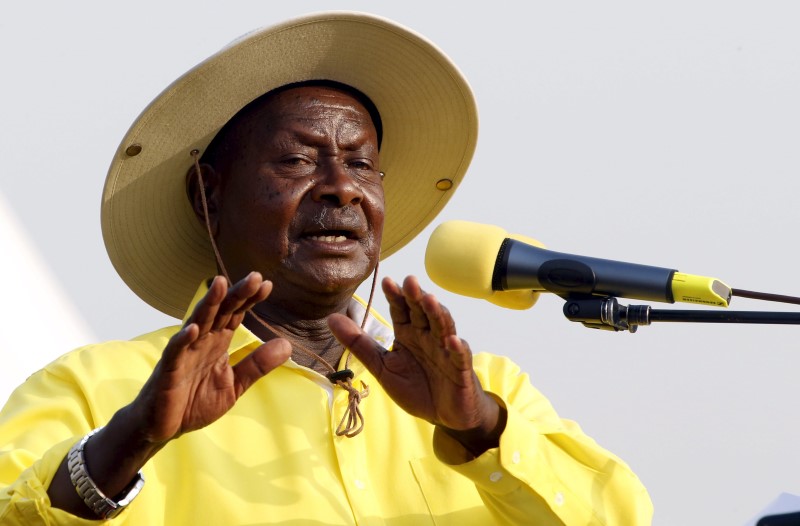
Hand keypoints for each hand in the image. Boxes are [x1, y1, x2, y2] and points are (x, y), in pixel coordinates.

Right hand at [49, 272, 291, 516]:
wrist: (163, 428)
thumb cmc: (195, 402)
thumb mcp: (234, 385)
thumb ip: (257, 365)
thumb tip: (288, 345)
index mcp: (217, 343)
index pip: (235, 315)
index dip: (249, 300)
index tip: (267, 285)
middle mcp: (200, 342)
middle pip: (219, 312)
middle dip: (235, 294)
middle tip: (254, 276)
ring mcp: (183, 354)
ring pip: (196, 322)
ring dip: (208, 303)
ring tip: (220, 283)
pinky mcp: (168, 371)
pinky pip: (174, 352)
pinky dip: (182, 340)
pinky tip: (193, 328)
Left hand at [328, 276, 503, 452]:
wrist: (445, 416)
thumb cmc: (416, 387)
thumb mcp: (382, 366)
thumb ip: (358, 343)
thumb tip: (330, 318)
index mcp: (408, 334)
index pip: (401, 310)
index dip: (395, 296)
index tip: (387, 282)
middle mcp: (427, 336)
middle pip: (422, 312)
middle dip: (416, 297)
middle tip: (409, 281)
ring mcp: (445, 350)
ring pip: (442, 327)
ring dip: (437, 313)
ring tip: (430, 300)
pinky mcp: (461, 369)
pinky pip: (460, 356)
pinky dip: (457, 348)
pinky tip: (452, 340)